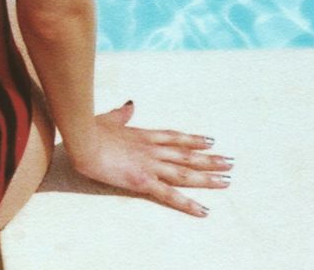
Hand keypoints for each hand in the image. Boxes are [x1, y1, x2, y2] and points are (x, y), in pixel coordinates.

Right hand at [64, 100, 231, 216]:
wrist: (83, 140)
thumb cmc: (90, 129)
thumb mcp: (109, 118)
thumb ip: (122, 114)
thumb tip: (130, 104)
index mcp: (144, 136)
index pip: (175, 138)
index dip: (194, 140)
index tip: (211, 141)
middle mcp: (153, 149)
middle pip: (187, 155)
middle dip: (210, 159)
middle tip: (231, 162)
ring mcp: (150, 165)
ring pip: (185, 173)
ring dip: (207, 177)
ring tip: (226, 180)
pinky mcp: (143, 181)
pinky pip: (170, 195)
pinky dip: (188, 203)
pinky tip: (203, 210)